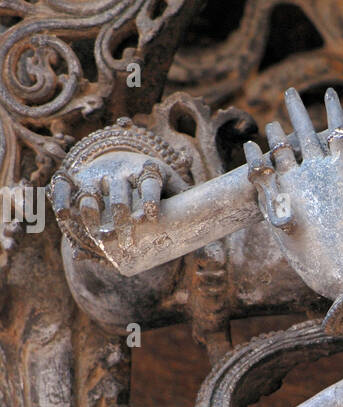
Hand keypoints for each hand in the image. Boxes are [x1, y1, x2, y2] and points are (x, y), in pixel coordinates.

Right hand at [51, 146, 184, 261]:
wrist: (120, 160)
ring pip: (94, 189)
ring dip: (94, 208)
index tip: (150, 216)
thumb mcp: (172, 189)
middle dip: (121, 212)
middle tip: (123, 236)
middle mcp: (122, 171)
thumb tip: (216, 246)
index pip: (150, 183)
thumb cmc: (154, 184)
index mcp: (149, 171)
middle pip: (121, 190)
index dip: (149, 198)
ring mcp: (98, 174)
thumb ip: (188, 211)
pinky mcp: (77, 178)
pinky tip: (64, 214)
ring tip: (97, 229)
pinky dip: (62, 198)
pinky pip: (65, 187)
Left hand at [249, 87, 342, 298]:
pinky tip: (250, 148)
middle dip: (296, 109)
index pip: (338, 128)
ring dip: (275, 134)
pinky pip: (259, 173)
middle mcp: (315, 169)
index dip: (333, 109)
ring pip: (280, 149)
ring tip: (271, 125)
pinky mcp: (274, 202)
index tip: (328, 93)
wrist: (341, 268)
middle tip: (289, 93)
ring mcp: (292, 183)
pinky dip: (254, 158)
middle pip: (304, 130)